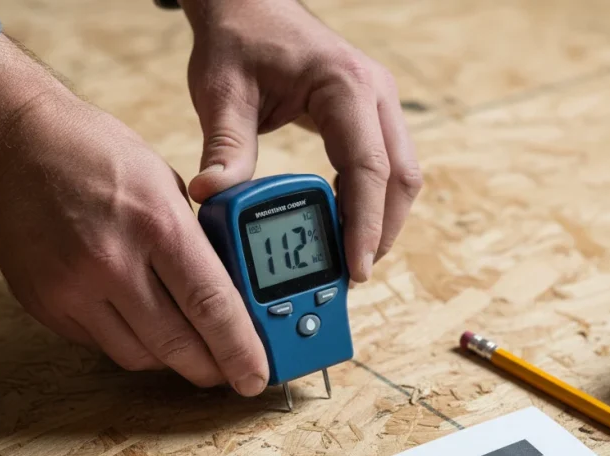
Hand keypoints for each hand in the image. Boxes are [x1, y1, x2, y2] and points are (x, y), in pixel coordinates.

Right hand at [0, 36, 269, 394]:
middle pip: (176, 345)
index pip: (211, 305)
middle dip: (212, 369)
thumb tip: (228, 299)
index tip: (257, 375)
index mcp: (156, 223)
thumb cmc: (97, 154)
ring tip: (189, 350)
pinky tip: (140, 324)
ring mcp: (72, 288)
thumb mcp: (164, 183)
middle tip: (231, 374)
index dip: (240, 349)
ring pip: (138, 356)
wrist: (14, 143)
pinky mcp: (45, 305)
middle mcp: (111, 262)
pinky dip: (128, 342)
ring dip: (171, 360)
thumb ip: (194, 242)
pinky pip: (100, 344)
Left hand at [182, 0, 422, 281]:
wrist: (249, 3)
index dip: (365, 224)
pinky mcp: (369, 114)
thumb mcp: (222, 91)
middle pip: (400, 177)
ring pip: (401, 174)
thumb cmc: (237, 39)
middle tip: (354, 275)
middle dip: (382, 230)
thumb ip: (224, 146)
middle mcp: (374, 93)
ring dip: (381, 219)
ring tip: (350, 259)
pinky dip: (371, 201)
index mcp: (344, 86)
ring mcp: (378, 103)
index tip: (356, 267)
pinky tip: (345, 228)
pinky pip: (385, 165)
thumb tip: (209, 196)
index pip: (368, 167)